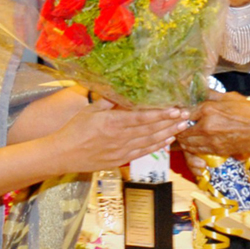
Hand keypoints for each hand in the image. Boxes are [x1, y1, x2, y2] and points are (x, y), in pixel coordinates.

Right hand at [51, 100, 188, 171]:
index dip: (161, 114)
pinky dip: (156, 147)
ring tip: (181, 127)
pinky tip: (167, 141)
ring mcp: (121, 151)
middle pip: (150, 130)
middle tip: (186, 116)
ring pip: (149, 142)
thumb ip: (109, 101)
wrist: (63, 155)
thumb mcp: (90, 110)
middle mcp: (119, 138)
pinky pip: (142, 153)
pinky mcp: (120, 161)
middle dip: (170, 122)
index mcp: (112, 123)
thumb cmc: (74, 129)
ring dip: (167, 134)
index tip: (175, 109)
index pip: (142, 118)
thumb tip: (123, 90)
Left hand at [177, 95, 249, 155]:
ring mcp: (212, 141)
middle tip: (179, 125)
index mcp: (209, 110)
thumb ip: (212, 95)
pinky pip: (198, 151)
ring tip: (187, 134)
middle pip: (183, 130)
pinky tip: (196, 142)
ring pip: (188, 143)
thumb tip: (200, 91)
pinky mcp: (218, 151)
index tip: (179, 114)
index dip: (180, 113)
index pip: (185, 113)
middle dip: (179, 128)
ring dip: (184, 139)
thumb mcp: (230, 97)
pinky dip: (194, 147)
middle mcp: (207, 126)